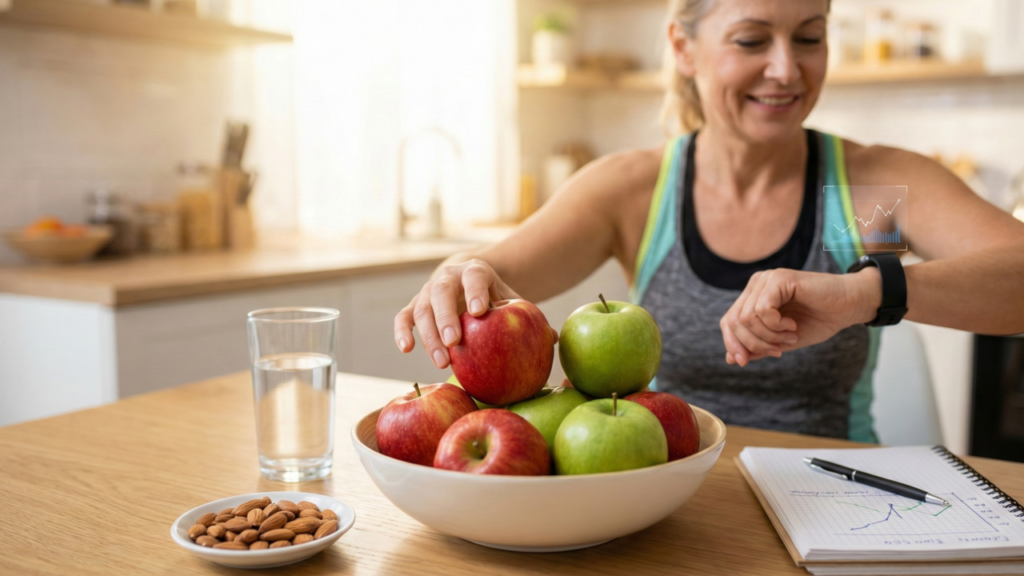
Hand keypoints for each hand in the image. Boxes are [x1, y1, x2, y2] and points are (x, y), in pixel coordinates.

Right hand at [394, 258, 522, 368]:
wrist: (469, 282)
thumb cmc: (494, 297)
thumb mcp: (510, 299)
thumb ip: (527, 316)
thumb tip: (553, 338)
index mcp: (475, 271)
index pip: (474, 276)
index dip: (475, 291)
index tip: (480, 311)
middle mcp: (447, 277)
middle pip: (441, 292)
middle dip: (446, 317)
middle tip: (455, 342)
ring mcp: (428, 291)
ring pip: (422, 308)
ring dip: (429, 335)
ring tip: (442, 361)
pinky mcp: (415, 305)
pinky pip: (404, 317)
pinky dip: (402, 331)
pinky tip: (407, 349)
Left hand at [719, 268, 881, 366]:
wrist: (849, 306)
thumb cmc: (818, 320)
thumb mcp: (781, 340)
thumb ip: (757, 347)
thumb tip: (731, 359)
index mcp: (753, 297)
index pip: (728, 321)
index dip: (732, 344)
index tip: (744, 362)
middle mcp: (756, 285)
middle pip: (734, 321)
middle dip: (754, 344)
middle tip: (778, 350)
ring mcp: (766, 279)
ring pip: (747, 318)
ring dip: (769, 336)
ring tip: (790, 336)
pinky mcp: (780, 279)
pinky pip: (763, 309)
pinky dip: (776, 325)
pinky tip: (792, 326)